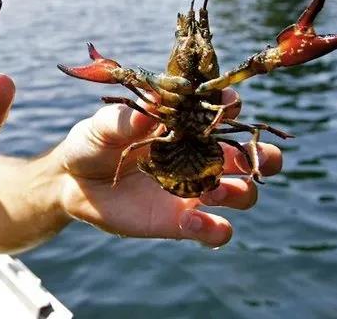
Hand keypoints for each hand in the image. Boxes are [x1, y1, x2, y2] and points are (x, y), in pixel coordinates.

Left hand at [52, 89, 281, 246]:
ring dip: (239, 192)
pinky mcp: (181, 222)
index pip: (221, 113)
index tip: (229, 105)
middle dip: (263, 156)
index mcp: (184, 125)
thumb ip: (126, 118)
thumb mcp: (103, 125)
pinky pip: (214, 231)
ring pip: (240, 193)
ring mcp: (193, 190)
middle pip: (247, 156)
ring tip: (215, 191)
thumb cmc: (92, 143)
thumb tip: (154, 105)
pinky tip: (194, 223)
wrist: (73, 182)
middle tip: (260, 158)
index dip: (231, 108)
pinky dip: (215, 230)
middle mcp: (198, 156)